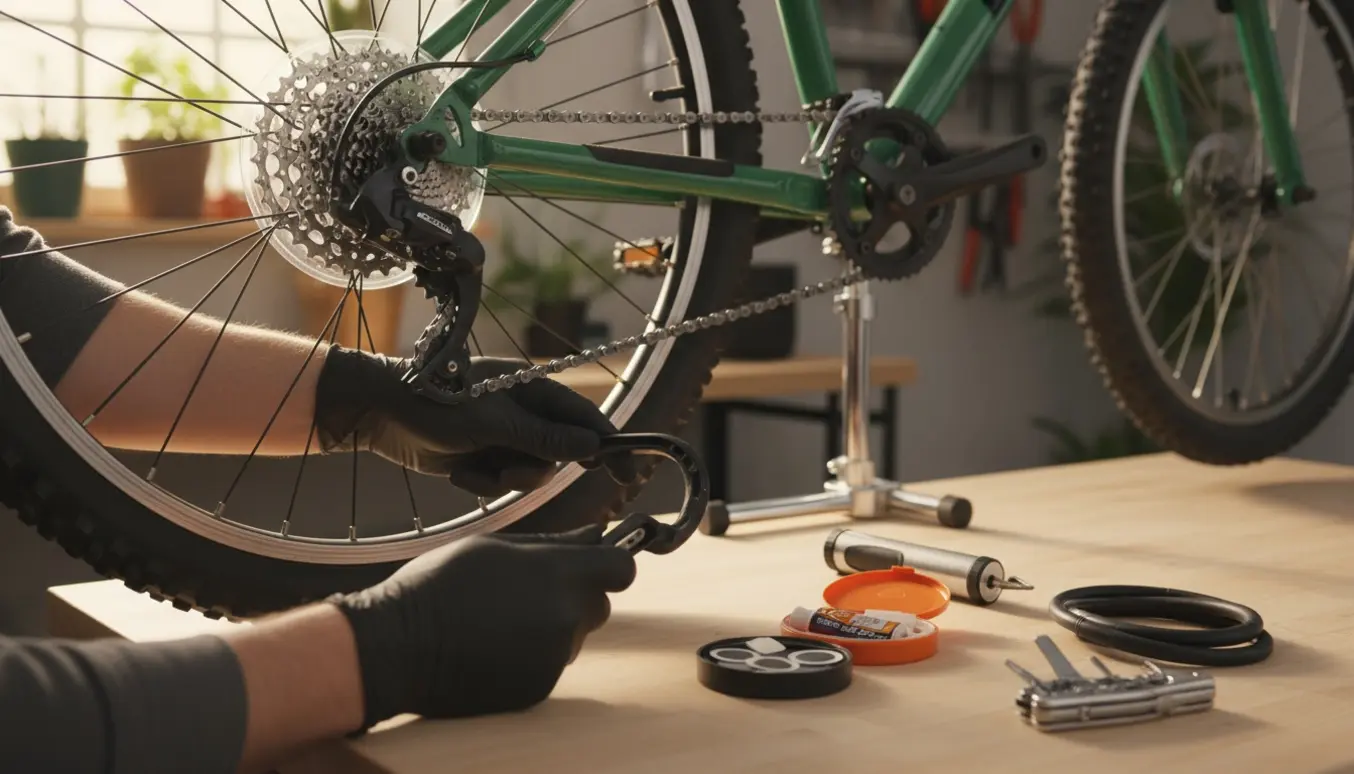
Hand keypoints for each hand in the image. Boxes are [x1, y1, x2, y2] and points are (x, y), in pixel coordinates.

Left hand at [313, 349, 633, 496]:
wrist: (380, 413)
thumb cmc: (437, 402)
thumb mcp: (494, 423)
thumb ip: (544, 438)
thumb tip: (593, 447)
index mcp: (534, 392)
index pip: (586, 422)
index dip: (611, 447)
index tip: (629, 472)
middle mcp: (524, 415)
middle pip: (557, 457)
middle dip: (531, 471)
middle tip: (505, 470)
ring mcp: (503, 438)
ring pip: (528, 475)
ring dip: (501, 479)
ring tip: (469, 466)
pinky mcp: (482, 458)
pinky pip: (500, 484)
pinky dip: (480, 483)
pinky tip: (455, 470)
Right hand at [328, 525, 636, 727]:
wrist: (396, 647)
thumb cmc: (437, 586)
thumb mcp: (492, 547)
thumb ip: (552, 543)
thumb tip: (595, 534)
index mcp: (556, 573)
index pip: (622, 568)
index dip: (610, 562)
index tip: (595, 563)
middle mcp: (564, 616)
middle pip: (599, 603)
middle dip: (576, 595)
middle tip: (529, 591)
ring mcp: (553, 656)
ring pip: (574, 634)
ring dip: (554, 625)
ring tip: (502, 619)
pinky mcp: (539, 687)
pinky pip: (552, 663)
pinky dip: (533, 654)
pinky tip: (494, 645)